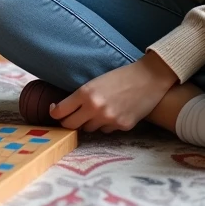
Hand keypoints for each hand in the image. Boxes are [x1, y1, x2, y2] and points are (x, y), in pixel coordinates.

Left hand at [50, 53, 177, 132]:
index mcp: (86, 93)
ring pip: (89, 129)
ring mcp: (109, 119)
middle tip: (72, 117)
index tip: (55, 110)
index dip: (55, 113)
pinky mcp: (122, 126)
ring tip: (101, 110)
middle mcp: (95, 108)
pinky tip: (115, 112)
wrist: (149, 78)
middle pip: (70, 125)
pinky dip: (107, 124)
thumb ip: (82, 96)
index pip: (60, 112)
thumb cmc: (122, 76)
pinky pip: (106, 130)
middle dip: (69, 122)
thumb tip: (68, 110)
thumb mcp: (96, 81)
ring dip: (90, 122)